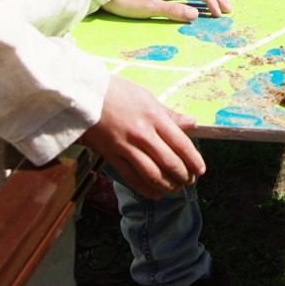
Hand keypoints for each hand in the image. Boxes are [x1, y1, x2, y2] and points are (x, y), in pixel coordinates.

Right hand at [80, 76, 204, 197]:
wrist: (84, 94)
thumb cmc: (117, 91)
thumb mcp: (147, 97)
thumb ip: (170, 114)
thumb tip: (192, 123)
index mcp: (153, 116)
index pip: (180, 143)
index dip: (193, 159)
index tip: (200, 169)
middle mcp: (141, 133)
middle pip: (168, 161)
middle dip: (183, 174)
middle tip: (190, 180)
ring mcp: (125, 146)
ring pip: (151, 173)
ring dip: (167, 184)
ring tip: (176, 187)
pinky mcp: (111, 155)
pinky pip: (131, 177)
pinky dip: (145, 189)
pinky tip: (156, 194)